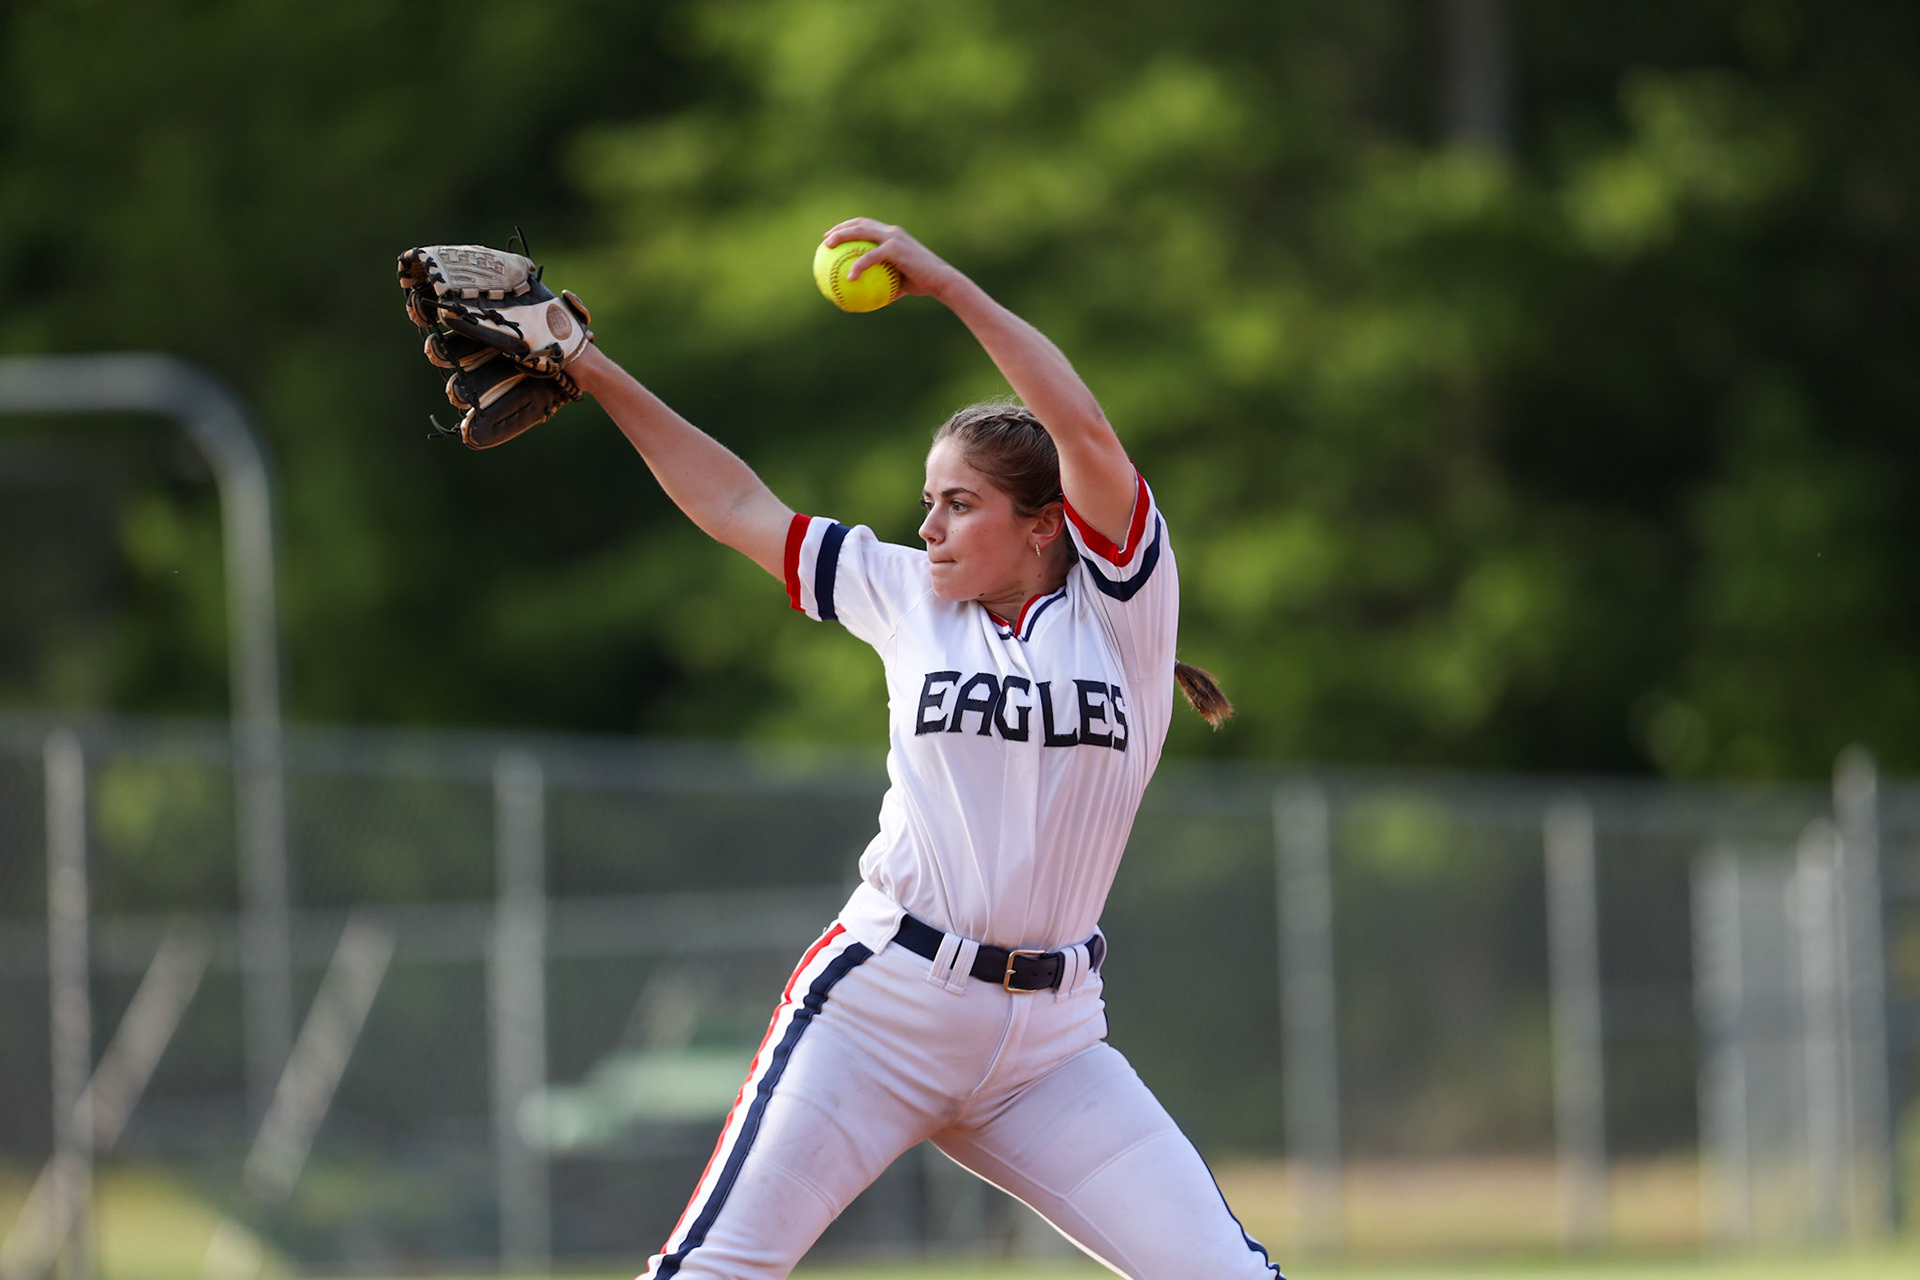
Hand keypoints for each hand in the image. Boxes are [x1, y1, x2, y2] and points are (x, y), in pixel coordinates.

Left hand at [822, 218, 965, 302]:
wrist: (941, 281)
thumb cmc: (922, 284)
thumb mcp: (899, 284)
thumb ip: (882, 285)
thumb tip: (865, 297)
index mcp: (893, 236)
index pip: (866, 225)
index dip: (848, 228)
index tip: (833, 236)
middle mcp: (892, 232)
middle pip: (860, 223)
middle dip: (840, 228)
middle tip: (825, 240)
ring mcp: (893, 238)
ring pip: (861, 232)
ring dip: (842, 236)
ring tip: (827, 247)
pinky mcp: (895, 249)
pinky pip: (870, 256)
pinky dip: (858, 265)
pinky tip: (848, 277)